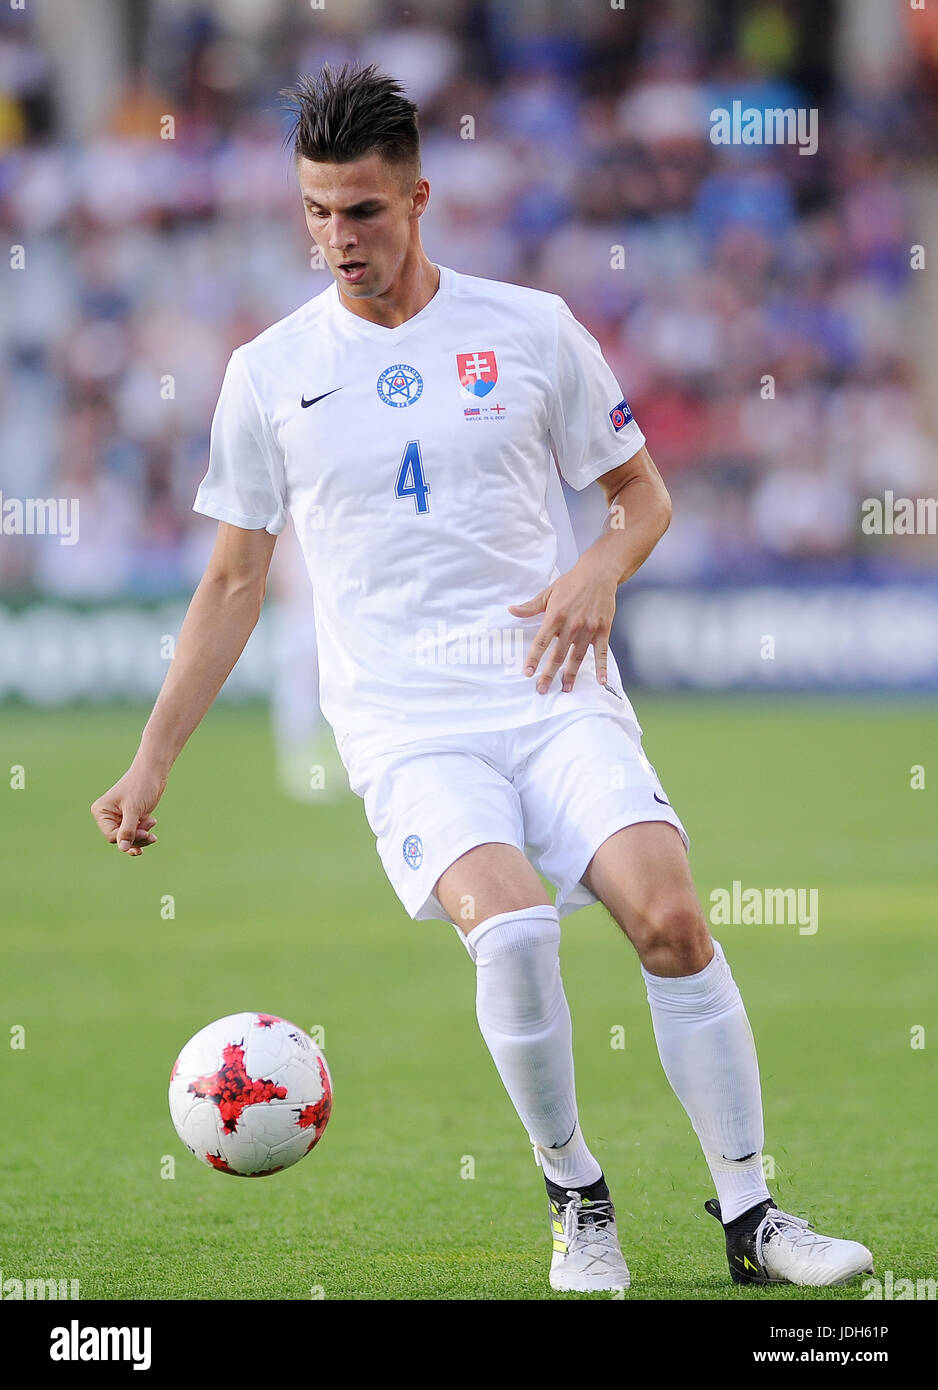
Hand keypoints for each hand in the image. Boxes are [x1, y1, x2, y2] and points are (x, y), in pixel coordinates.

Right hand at [90, 762, 165, 855]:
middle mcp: (107, 816)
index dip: (129, 838)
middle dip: (137, 838)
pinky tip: (152, 836)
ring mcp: (119, 818)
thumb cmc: (141, 786)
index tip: (145, 833)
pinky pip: (134, 834)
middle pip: (120, 839)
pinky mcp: (130, 818)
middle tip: (151, 834)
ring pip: (128, 838)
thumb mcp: (134, 809)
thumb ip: (128, 830)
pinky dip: (143, 835)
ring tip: (153, 824)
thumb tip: (122, 848)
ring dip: (142, 837)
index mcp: (101, 812)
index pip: (111, 836)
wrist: (153, 772)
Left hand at [508, 555, 617, 693]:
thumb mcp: (548, 593)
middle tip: (542, 689)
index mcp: (555, 616)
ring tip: (566, 689)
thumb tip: (511, 610)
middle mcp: (572, 625)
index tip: (528, 673)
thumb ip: (530, 607)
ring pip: (577, 657)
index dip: (534, 659)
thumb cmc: (571, 583)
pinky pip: (602, 653)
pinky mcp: (603, 630)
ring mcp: (588, 629)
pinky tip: (601, 681)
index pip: (541, 642)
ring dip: (571, 675)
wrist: (598, 574)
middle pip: (558, 655)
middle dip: (549, 674)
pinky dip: (602, 668)